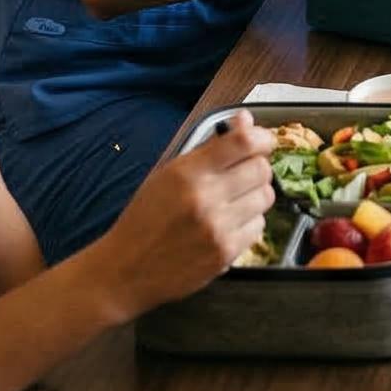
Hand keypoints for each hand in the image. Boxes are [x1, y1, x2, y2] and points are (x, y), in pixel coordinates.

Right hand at [89, 112, 276, 319]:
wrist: (124, 270)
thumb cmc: (145, 218)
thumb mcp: (169, 174)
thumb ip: (211, 147)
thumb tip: (246, 120)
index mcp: (187, 172)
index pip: (244, 142)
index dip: (262, 138)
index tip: (264, 141)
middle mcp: (205, 197)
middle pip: (261, 169)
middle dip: (257, 168)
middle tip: (243, 175)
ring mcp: (217, 228)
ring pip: (265, 198)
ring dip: (255, 196)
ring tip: (233, 202)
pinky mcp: (225, 253)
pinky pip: (259, 227)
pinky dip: (249, 223)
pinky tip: (228, 226)